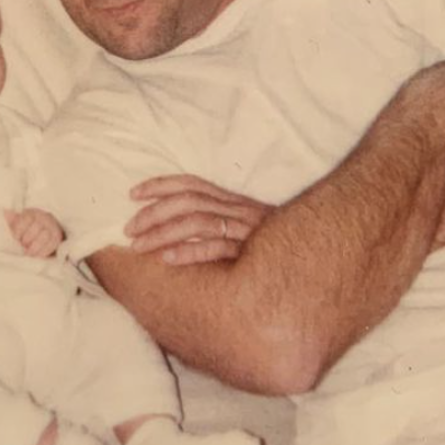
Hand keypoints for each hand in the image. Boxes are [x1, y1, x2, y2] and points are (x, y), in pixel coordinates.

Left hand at [5, 208, 64, 257]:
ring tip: (29, 252)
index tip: (16, 237)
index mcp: (32, 213)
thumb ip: (13, 220)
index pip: (26, 219)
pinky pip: (52, 245)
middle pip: (36, 227)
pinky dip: (43, 252)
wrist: (46, 231)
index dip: (19, 230)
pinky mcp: (57, 237)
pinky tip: (37, 255)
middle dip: (27, 240)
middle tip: (23, 245)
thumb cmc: (28, 229)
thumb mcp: (19, 223)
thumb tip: (6, 212)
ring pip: (45, 236)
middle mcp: (44, 218)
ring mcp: (52, 227)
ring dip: (35, 247)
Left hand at [125, 175, 268, 265]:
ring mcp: (246, 230)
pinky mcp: (252, 252)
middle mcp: (237, 210)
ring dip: (162, 233)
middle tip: (127, 228)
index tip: (132, 193)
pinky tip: (168, 260)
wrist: (316, 257)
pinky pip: (218, 248)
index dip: (161, 185)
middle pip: (188, 202)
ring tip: (138, 246)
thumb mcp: (244, 227)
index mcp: (232, 201)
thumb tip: (176, 226)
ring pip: (197, 222)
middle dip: (153, 212)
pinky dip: (190, 252)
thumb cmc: (272, 247)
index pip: (191, 184)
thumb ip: (217, 221)